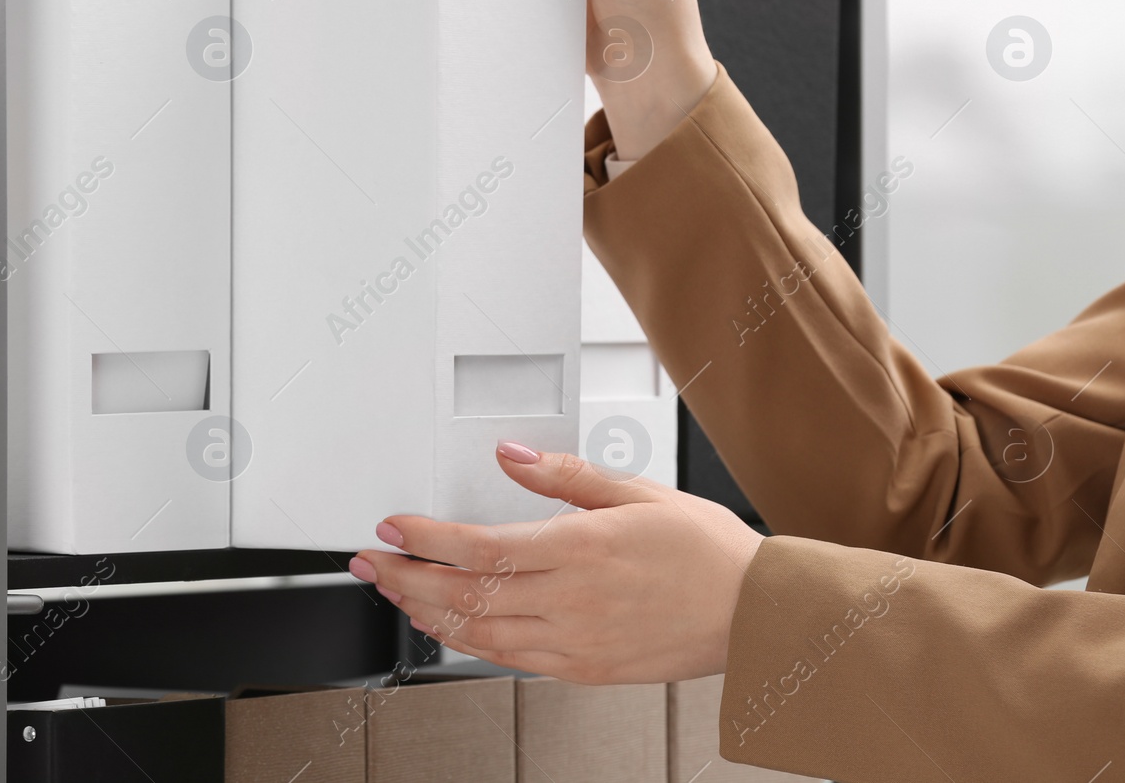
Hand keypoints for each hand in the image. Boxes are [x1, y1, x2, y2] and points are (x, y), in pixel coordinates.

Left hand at [349, 441, 763, 683]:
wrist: (754, 614)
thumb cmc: (705, 552)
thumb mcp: (638, 492)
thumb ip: (564, 476)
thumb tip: (510, 456)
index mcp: (582, 551)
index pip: (480, 548)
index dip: (425, 541)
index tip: (392, 529)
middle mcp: (572, 601)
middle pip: (465, 594)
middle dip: (406, 578)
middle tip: (370, 562)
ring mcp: (575, 642)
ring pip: (479, 633)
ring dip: (427, 613)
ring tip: (395, 592)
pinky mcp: (583, 669)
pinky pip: (510, 659)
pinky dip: (469, 642)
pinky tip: (450, 625)